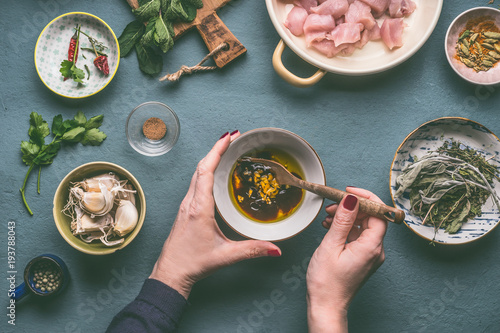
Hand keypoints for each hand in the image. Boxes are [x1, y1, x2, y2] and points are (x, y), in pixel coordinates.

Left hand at [149, 131, 281, 298]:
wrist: (171, 273)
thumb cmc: (192, 263)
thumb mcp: (225, 256)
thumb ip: (252, 250)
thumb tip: (276, 248)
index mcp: (199, 208)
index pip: (206, 171)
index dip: (217, 151)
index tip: (229, 137)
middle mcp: (190, 202)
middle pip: (201, 166)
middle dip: (217, 149)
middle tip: (233, 138)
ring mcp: (186, 204)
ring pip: (197, 173)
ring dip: (211, 158)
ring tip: (226, 149)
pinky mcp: (186, 209)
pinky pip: (195, 182)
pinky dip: (206, 170)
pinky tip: (214, 172)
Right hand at [306, 187, 387, 331]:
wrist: (326, 305)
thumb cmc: (327, 282)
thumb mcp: (331, 245)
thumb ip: (342, 220)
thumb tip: (351, 199)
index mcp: (372, 247)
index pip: (380, 213)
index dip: (366, 198)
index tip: (349, 191)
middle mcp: (376, 250)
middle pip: (372, 218)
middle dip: (352, 207)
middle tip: (332, 205)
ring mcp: (370, 255)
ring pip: (363, 226)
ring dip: (347, 218)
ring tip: (327, 218)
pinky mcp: (363, 258)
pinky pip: (358, 236)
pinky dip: (346, 228)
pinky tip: (331, 228)